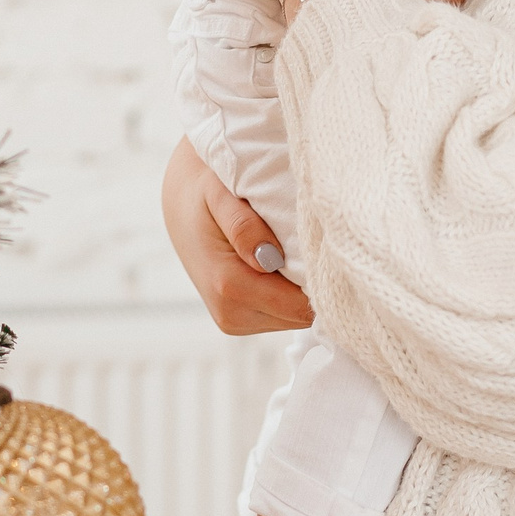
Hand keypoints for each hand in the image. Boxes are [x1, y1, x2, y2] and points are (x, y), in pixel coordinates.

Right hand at [161, 137, 313, 335]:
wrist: (181, 205)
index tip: (333, 252)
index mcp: (229, 287)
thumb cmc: (205, 192)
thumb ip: (243, 224)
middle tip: (318, 245)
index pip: (302, 306)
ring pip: (294, 318)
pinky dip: (291, 293)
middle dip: (316, 285)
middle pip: (302, 315)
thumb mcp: (220, 193)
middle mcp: (231, 315)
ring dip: (302, 289)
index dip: (323, 282)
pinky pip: (282, 315)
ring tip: (297, 251)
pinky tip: (286, 263)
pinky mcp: (239, 321)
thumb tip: (268, 258)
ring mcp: (234, 322)